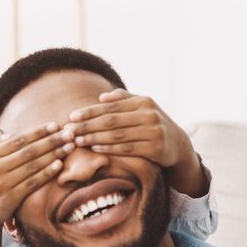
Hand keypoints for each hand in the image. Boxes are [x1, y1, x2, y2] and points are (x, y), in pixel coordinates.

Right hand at [0, 123, 75, 225]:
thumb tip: (9, 132)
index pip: (18, 139)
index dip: (38, 132)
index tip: (56, 125)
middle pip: (28, 151)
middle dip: (51, 141)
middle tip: (70, 134)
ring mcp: (1, 184)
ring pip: (32, 166)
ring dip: (54, 155)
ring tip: (69, 147)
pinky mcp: (10, 198)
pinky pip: (32, 183)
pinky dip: (47, 173)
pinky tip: (59, 165)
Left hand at [66, 89, 207, 196]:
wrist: (176, 143)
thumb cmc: (151, 123)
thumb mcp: (141, 107)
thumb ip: (123, 99)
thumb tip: (101, 97)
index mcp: (144, 101)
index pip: (111, 106)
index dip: (90, 111)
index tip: (72, 117)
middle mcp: (150, 115)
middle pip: (112, 121)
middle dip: (88, 126)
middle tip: (70, 131)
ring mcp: (154, 132)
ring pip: (118, 135)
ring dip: (95, 138)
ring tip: (78, 140)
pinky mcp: (155, 149)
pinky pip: (127, 149)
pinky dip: (110, 148)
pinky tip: (95, 148)